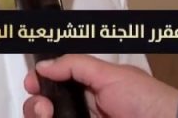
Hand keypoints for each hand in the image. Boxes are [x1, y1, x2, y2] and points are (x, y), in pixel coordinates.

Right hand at [22, 54, 177, 117]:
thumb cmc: (145, 100)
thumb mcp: (111, 75)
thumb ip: (76, 66)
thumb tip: (43, 66)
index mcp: (88, 90)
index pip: (53, 87)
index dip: (38, 84)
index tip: (32, 83)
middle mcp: (82, 111)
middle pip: (43, 109)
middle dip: (35, 106)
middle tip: (44, 108)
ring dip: (38, 115)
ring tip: (47, 116)